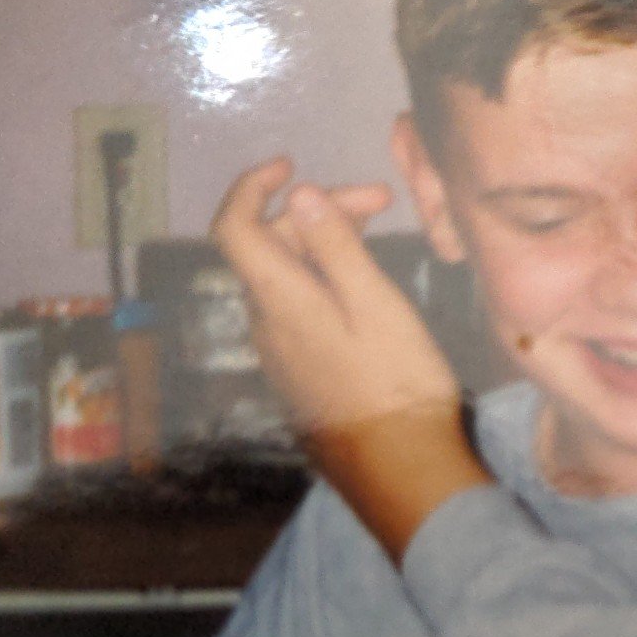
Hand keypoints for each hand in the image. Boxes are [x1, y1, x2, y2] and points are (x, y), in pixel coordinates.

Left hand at [211, 157, 488, 559]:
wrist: (402, 470)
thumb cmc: (397, 384)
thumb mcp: (376, 305)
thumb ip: (337, 248)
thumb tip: (301, 195)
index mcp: (280, 300)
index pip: (234, 227)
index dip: (252, 186)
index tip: (292, 166)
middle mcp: (267, 323)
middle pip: (270, 248)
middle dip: (316, 214)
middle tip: (380, 204)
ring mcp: (281, 352)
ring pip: (288, 278)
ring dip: (324, 247)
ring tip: (381, 239)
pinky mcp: (301, 374)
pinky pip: (300, 309)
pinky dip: (325, 280)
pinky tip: (367, 289)